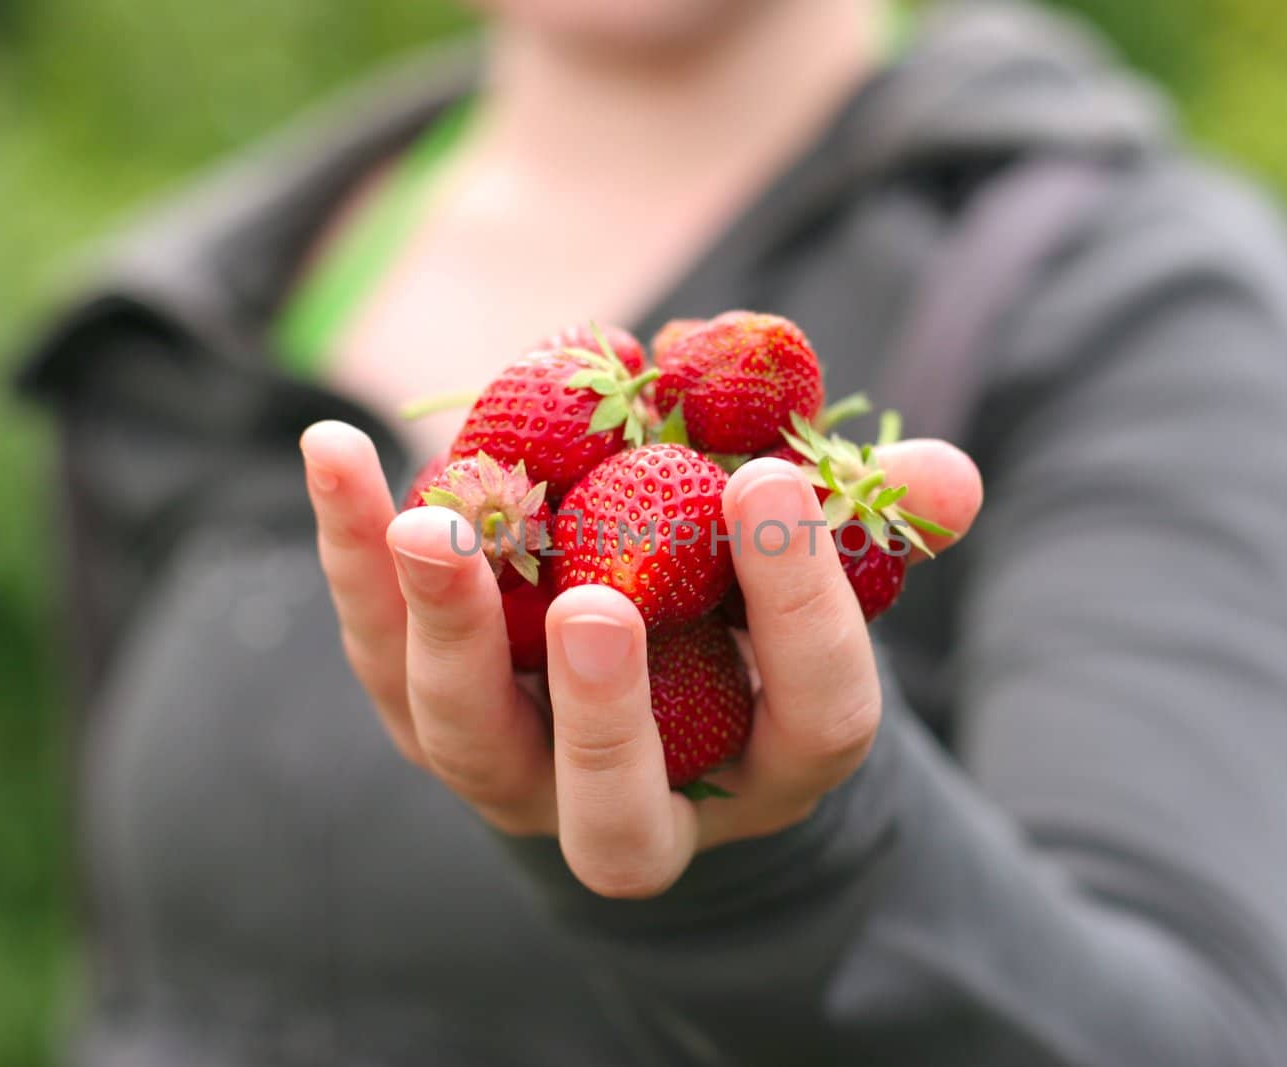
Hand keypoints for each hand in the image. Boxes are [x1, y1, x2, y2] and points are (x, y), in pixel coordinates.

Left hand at [299, 421, 980, 897]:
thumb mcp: (816, 576)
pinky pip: (373, 643)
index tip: (769, 480)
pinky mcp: (419, 708)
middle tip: (600, 604)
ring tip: (428, 522)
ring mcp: (509, 770)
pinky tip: (334, 449)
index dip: (801, 605)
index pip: (809, 711)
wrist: (635, 681)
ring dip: (441, 628)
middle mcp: (630, 805)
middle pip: (611, 805)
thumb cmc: (742, 619)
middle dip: (606, 712)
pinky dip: (349, 550)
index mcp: (762, 765)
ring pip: (463, 736)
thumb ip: (872, 529)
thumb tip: (953, 480)